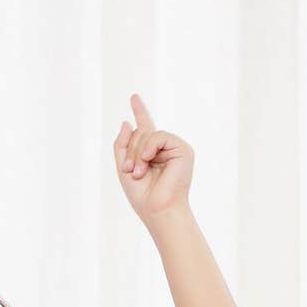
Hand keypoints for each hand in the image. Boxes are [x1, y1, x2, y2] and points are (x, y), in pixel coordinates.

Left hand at [113, 92, 193, 223]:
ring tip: (138, 172)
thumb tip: (127, 122)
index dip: (140, 112)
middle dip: (130, 151)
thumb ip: (122, 145)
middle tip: (129, 171)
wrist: (158, 209)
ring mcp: (175, 148)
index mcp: (152, 154)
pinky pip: (160, 136)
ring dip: (137, 153)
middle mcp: (165, 149)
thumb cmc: (142, 195)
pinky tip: (148, 160)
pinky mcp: (183, 150)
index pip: (146, 128)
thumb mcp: (124, 168)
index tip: (134, 97)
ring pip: (149, 133)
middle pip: (141, 133)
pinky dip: (149, 147)